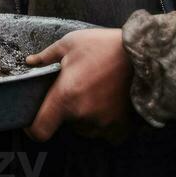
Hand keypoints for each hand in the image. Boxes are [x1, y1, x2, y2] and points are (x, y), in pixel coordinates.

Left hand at [23, 28, 134, 142]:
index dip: (33, 128)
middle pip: (66, 124)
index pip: (40, 130)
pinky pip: (107, 133)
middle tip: (78, 88)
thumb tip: (31, 62)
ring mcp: (103, 124)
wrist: (144, 53)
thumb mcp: (71, 43)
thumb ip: (47, 56)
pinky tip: (110, 103)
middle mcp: (83, 115)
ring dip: (87, 116)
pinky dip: (106, 123)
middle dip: (67, 110)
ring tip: (97, 91)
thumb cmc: (105, 46)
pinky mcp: (121, 127)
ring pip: (86, 128)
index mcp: (65, 97)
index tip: (35, 120)